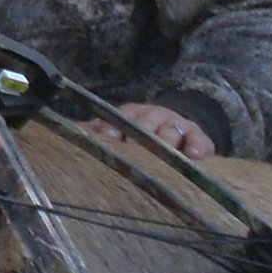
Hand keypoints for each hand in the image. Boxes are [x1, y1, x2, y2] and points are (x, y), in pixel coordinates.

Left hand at [84, 102, 216, 159]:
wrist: (178, 123)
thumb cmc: (140, 135)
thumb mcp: (120, 131)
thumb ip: (98, 135)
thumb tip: (71, 137)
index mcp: (129, 116)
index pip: (119, 120)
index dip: (113, 129)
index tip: (107, 137)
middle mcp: (152, 117)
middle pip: (145, 124)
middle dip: (140, 135)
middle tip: (135, 149)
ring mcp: (176, 126)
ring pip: (170, 132)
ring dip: (166, 140)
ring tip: (164, 152)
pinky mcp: (198, 137)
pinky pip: (200, 141)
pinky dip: (197, 147)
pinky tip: (194, 156)